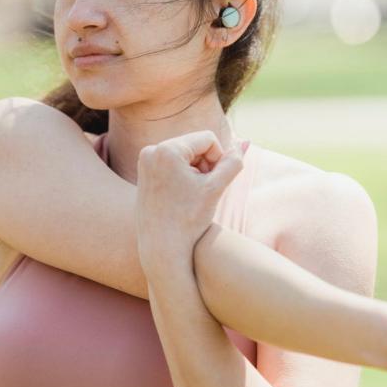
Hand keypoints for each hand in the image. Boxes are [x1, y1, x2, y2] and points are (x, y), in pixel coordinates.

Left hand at [135, 130, 247, 280]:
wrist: (162, 247)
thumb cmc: (189, 220)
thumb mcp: (215, 188)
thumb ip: (233, 163)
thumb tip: (242, 142)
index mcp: (166, 150)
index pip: (208, 139)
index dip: (218, 160)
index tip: (213, 183)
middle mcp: (151, 150)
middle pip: (195, 144)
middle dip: (206, 164)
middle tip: (205, 190)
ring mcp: (145, 161)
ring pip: (185, 154)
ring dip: (196, 170)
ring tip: (195, 193)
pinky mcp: (144, 171)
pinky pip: (173, 162)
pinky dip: (184, 174)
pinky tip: (184, 195)